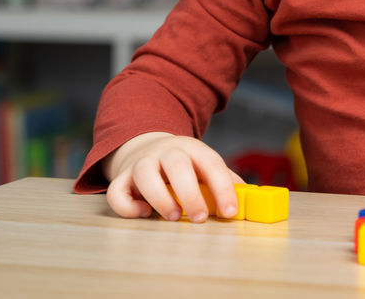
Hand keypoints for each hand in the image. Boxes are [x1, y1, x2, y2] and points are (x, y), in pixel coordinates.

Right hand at [103, 132, 246, 221]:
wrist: (146, 146)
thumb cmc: (184, 164)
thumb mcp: (205, 165)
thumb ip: (224, 180)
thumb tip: (247, 199)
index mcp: (193, 149)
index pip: (212, 164)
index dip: (223, 189)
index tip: (230, 213)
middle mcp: (166, 152)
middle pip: (177, 165)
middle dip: (190, 193)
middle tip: (200, 218)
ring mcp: (142, 162)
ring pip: (145, 173)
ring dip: (159, 197)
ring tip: (173, 216)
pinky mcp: (121, 178)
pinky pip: (117, 191)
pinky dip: (128, 206)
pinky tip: (144, 213)